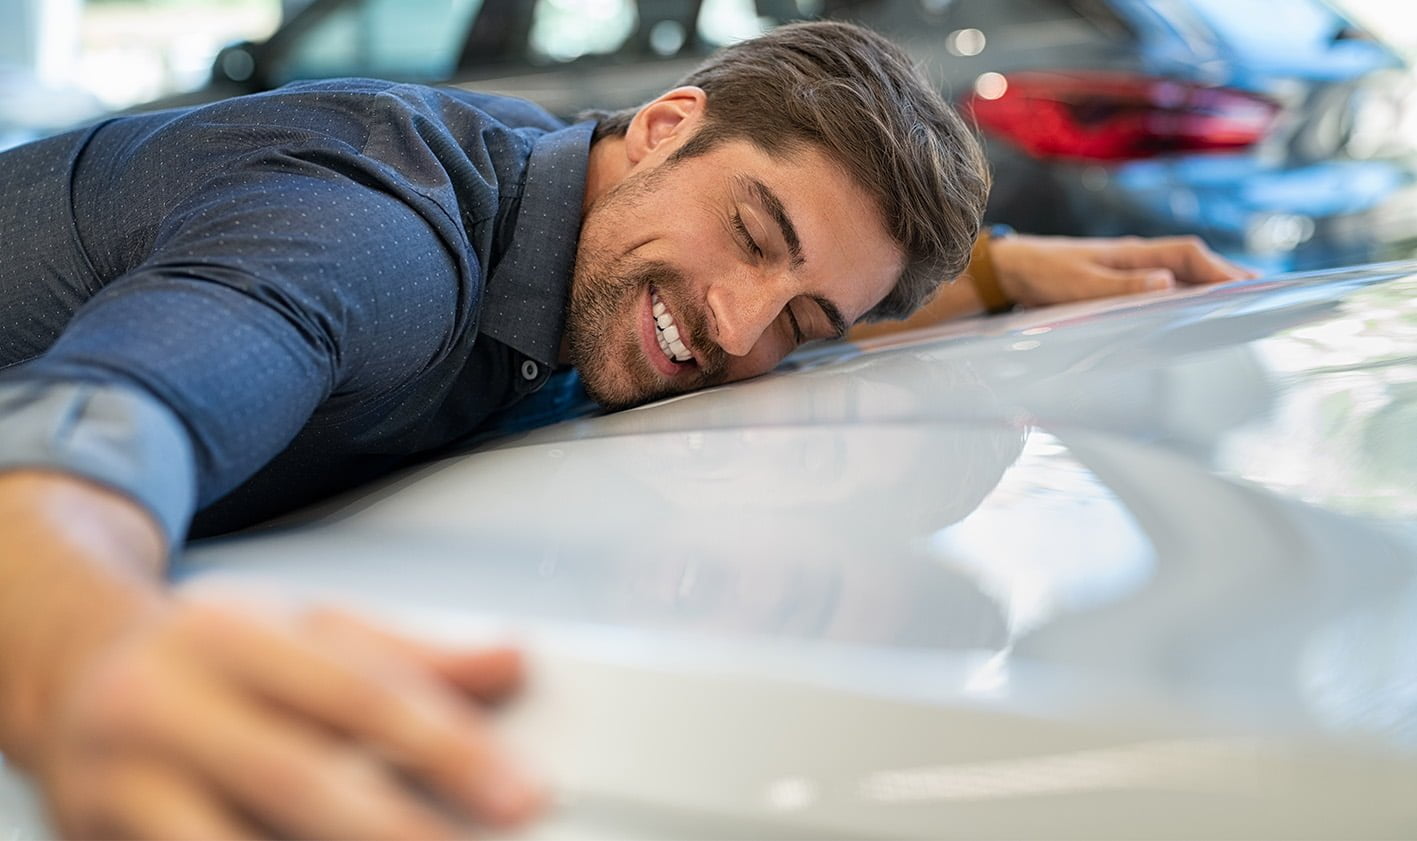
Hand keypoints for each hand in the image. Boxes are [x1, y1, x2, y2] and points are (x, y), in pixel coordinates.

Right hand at [32, 598, 542, 839]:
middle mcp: (164, 704)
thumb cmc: (210, 654)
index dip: (446, 745)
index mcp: (230, 635)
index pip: (355, 691)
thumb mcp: (307, 630)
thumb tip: (512, 661)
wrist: (73, 670)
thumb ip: (412, 656)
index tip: (519, 790)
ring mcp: (116, 783)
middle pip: (294, 776)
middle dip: (395, 830)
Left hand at [990, 234, 1254, 307]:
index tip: (1248, 288)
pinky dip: (1183, 297)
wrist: (1008, 270)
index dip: (1220, 270)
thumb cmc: (1042, 274)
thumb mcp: (1079, 284)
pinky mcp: (1116, 284)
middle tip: (1263, 297)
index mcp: (1132, 253)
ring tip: (1238, 307)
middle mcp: (1136, 258)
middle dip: (1226, 277)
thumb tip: (1168, 284)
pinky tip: (1191, 315)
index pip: (1189, 254)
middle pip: (1193, 263)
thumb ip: (1120, 287)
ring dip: (1208, 287)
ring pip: (1179, 274)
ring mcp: (1127, 270)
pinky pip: (1160, 288)